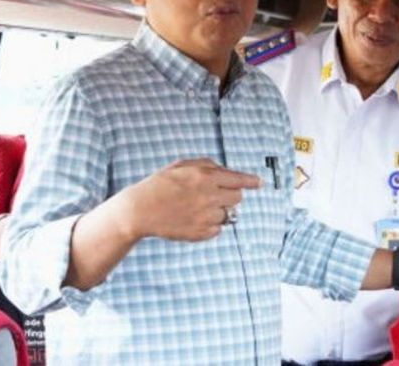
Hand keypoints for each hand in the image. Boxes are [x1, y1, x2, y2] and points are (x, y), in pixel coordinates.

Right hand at [119, 158, 260, 241]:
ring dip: (218, 210)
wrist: (140, 210)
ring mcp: (206, 216)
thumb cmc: (160, 185)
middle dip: (230, 195)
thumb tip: (227, 172)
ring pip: (228, 214)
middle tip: (214, 195)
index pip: (238, 179)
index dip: (250, 181)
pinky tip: (192, 219)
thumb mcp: (182, 165)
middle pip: (237, 197)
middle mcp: (208, 196)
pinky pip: (218, 229)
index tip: (258, 183)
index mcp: (204, 176)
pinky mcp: (201, 233)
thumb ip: (207, 165)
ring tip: (196, 208)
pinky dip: (210, 224)